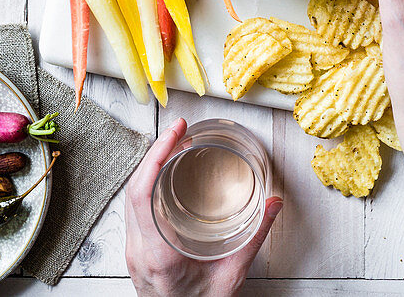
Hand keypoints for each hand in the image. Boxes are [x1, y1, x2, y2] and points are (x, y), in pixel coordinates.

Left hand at [125, 119, 281, 296]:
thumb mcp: (232, 274)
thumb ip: (254, 237)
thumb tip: (274, 204)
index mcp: (158, 254)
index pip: (142, 194)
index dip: (155, 157)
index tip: (174, 133)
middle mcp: (139, 250)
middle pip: (133, 189)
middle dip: (154, 152)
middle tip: (178, 129)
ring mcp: (133, 251)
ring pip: (130, 197)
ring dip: (148, 166)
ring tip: (171, 144)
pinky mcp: (136, 251)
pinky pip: (133, 209)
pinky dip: (146, 183)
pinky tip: (162, 173)